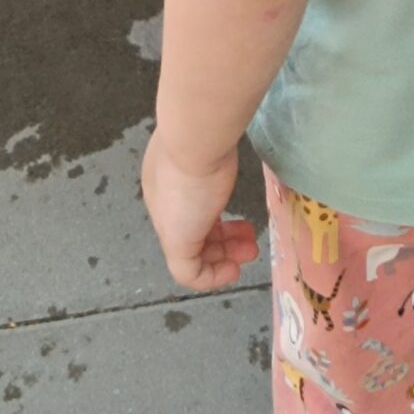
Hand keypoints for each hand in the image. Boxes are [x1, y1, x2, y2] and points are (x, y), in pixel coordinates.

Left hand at [142, 132, 259, 292]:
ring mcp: (168, 224)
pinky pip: (191, 273)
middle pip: (192, 230)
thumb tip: (222, 147)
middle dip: (223, 240)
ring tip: (249, 253)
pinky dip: (212, 277)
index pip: (188, 207)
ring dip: (223, 257)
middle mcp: (163, 203)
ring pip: (193, 252)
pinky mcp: (177, 242)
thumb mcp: (208, 148)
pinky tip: (233, 270)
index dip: (214, 216)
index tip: (239, 217)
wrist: (194, 136)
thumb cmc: (205, 136)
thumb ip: (212, 156)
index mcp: (166, 180)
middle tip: (249, 241)